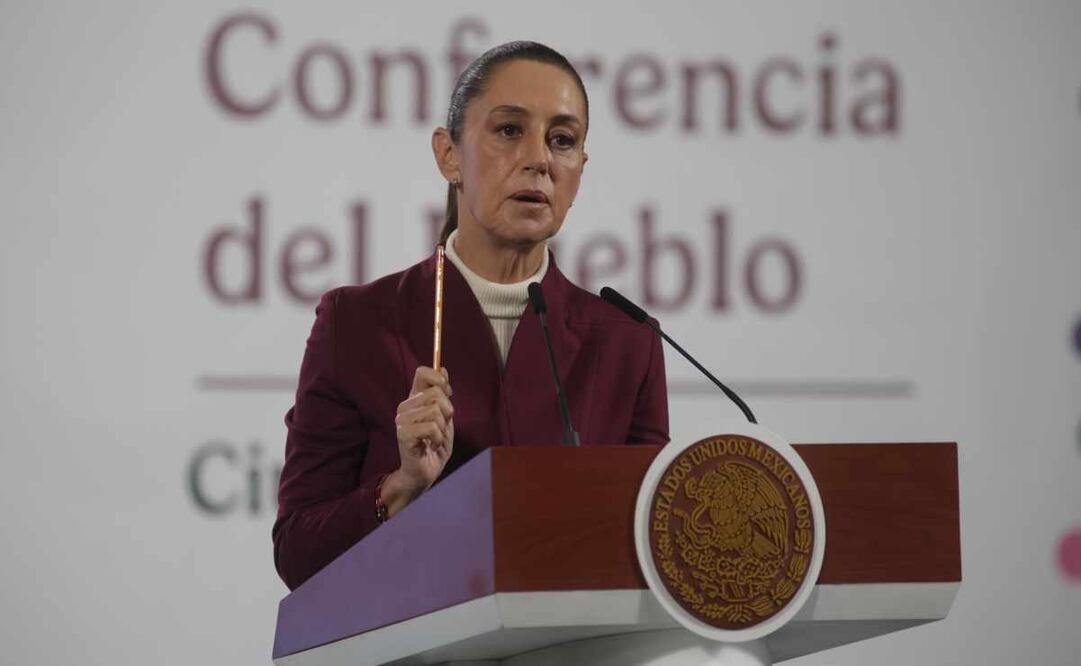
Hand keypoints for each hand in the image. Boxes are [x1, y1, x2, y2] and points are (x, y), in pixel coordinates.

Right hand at [382, 366, 453, 516]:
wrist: (425, 472)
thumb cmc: (434, 445)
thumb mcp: (445, 417)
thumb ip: (443, 394)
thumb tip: (443, 368)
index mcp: (415, 398)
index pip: (423, 372)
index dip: (439, 380)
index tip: (447, 394)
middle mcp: (405, 406)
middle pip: (436, 393)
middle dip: (448, 412)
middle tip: (441, 427)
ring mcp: (402, 420)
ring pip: (435, 412)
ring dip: (442, 429)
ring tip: (435, 439)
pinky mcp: (403, 434)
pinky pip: (431, 428)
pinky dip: (438, 439)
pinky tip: (431, 446)